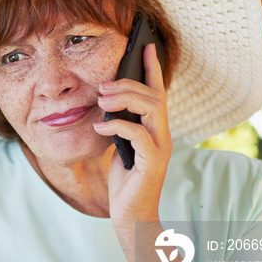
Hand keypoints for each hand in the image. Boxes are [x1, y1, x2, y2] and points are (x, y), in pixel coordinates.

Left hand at [93, 43, 171, 231]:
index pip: (157, 91)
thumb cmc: (125, 182)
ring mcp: (160, 147)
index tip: (145, 46)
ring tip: (101, 101)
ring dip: (124, 99)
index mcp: (155, 129)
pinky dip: (117, 125)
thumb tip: (106, 102)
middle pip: (154, 96)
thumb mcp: (120, 147)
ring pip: (152, 108)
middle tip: (103, 86)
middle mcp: (162, 135)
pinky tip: (100, 126)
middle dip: (128, 84)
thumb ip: (120, 125)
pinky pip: (138, 134)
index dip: (153, 68)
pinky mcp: (152, 162)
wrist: (131, 215)